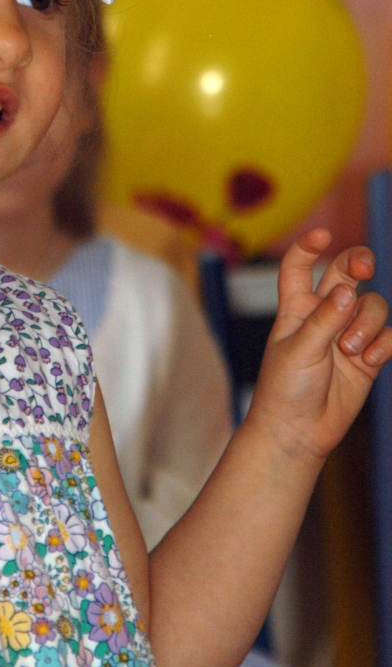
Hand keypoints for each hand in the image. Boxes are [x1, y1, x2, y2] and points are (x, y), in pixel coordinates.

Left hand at [249, 228, 391, 462]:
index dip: (308, 247)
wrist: (298, 431)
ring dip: (366, 323)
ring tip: (351, 351)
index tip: (322, 236)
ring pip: (371, 305)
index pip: (299, 267)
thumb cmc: (284, 389)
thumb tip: (348, 290)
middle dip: (358, 261)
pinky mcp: (367, 357)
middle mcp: (323, 315)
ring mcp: (347, 334)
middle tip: (364, 267)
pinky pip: (387, 336)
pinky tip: (369, 361)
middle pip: (345, 273)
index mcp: (295, 308)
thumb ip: (324, 319)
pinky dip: (382, 344)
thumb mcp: (299, 349)